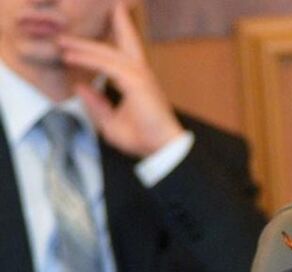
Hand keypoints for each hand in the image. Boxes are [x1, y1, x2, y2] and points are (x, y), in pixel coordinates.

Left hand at [58, 0, 182, 157]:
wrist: (162, 148)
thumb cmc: (144, 138)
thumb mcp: (111, 123)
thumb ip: (96, 105)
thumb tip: (80, 88)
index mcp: (136, 82)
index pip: (115, 59)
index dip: (93, 53)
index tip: (71, 52)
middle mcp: (139, 74)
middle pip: (116, 45)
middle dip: (89, 40)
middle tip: (66, 37)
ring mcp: (139, 75)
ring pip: (107, 52)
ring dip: (83, 46)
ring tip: (62, 42)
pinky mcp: (135, 81)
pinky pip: (106, 65)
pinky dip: (87, 59)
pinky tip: (71, 58)